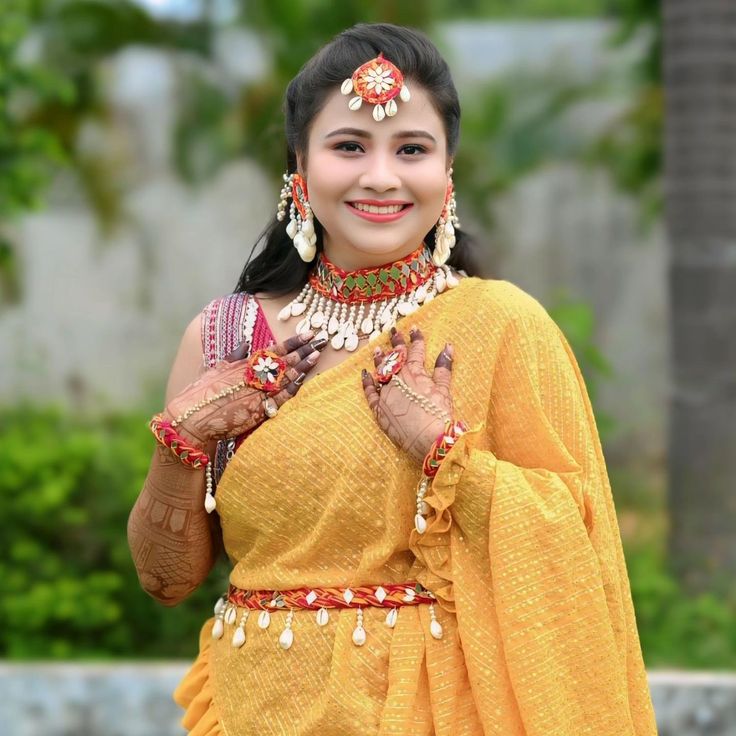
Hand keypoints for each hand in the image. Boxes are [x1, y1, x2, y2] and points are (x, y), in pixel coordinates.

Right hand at [164, 332, 327, 445]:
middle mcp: (252, 376)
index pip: (274, 349)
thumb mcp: (215, 368)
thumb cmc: (201, 394)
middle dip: (305, 350)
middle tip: (323, 341)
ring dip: (303, 366)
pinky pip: (281, 398)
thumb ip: (233, 356)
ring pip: (286, 377)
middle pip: (285, 360)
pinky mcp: (258, 410)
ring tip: (317, 355)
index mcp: (244, 363)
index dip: (293, 341)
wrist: (192, 420)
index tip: (308, 333)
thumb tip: (244, 342)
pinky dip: (293, 388)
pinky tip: (305, 380)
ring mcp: (257, 393)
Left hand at [361, 327, 453, 463]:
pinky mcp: (379, 409)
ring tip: (378, 348)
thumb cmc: (439, 415)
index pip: (414, 351)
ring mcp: (386, 394)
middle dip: (395, 343)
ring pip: (380, 371)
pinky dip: (367, 382)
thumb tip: (448, 347)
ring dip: (380, 359)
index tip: (414, 328)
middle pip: (395, 358)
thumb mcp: (444, 389)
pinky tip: (365, 374)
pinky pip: (370, 393)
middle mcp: (398, 380)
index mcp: (415, 373)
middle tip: (393, 330)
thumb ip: (444, 367)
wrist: (428, 440)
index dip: (415, 339)